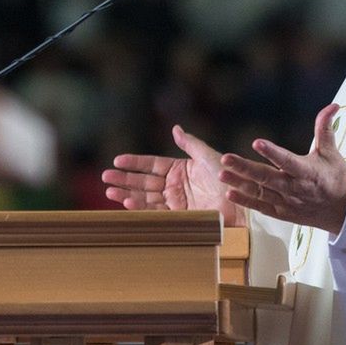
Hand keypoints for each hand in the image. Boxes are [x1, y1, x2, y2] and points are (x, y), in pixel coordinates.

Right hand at [101, 125, 245, 225]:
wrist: (240, 200)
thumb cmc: (227, 176)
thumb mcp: (207, 156)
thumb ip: (190, 144)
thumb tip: (175, 128)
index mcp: (180, 168)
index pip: (151, 165)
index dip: (134, 163)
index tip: (117, 161)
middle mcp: (175, 185)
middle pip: (144, 181)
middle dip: (124, 179)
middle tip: (105, 177)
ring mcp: (176, 201)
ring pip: (146, 197)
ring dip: (127, 194)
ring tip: (109, 191)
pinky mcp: (179, 216)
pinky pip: (156, 211)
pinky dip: (141, 208)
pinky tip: (126, 203)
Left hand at [218, 103, 345, 233]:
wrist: (343, 211)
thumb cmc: (336, 178)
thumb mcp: (332, 153)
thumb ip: (325, 129)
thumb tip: (333, 106)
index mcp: (308, 172)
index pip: (288, 161)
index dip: (273, 152)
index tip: (256, 142)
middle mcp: (296, 189)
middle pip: (267, 178)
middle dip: (245, 168)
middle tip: (225, 158)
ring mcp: (288, 202)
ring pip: (261, 193)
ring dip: (240, 184)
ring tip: (222, 173)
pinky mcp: (282, 213)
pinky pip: (262, 207)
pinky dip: (246, 201)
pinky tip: (230, 193)